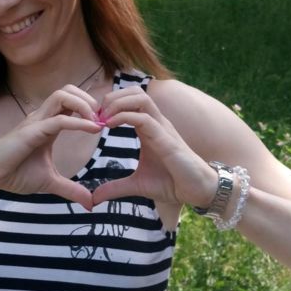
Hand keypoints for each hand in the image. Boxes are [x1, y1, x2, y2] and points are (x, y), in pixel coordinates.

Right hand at [0, 86, 102, 208]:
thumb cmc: (15, 174)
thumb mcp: (50, 183)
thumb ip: (70, 190)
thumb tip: (90, 203)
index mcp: (48, 124)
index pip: (71, 102)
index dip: (90, 108)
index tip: (105, 125)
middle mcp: (43, 118)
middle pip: (68, 90)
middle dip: (89, 100)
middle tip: (102, 119)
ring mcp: (36, 122)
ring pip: (62, 96)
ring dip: (84, 105)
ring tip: (96, 123)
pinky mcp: (31, 132)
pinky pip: (58, 120)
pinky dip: (78, 123)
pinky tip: (93, 130)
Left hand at [90, 86, 216, 208]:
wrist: (197, 191)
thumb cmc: (172, 184)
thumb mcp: (137, 185)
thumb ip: (115, 188)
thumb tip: (94, 198)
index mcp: (149, 128)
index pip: (130, 101)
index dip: (109, 105)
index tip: (93, 121)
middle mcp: (156, 123)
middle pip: (134, 92)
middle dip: (112, 97)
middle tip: (95, 116)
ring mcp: (163, 128)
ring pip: (140, 98)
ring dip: (117, 103)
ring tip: (102, 119)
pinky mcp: (167, 140)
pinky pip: (144, 119)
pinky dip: (124, 117)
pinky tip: (109, 126)